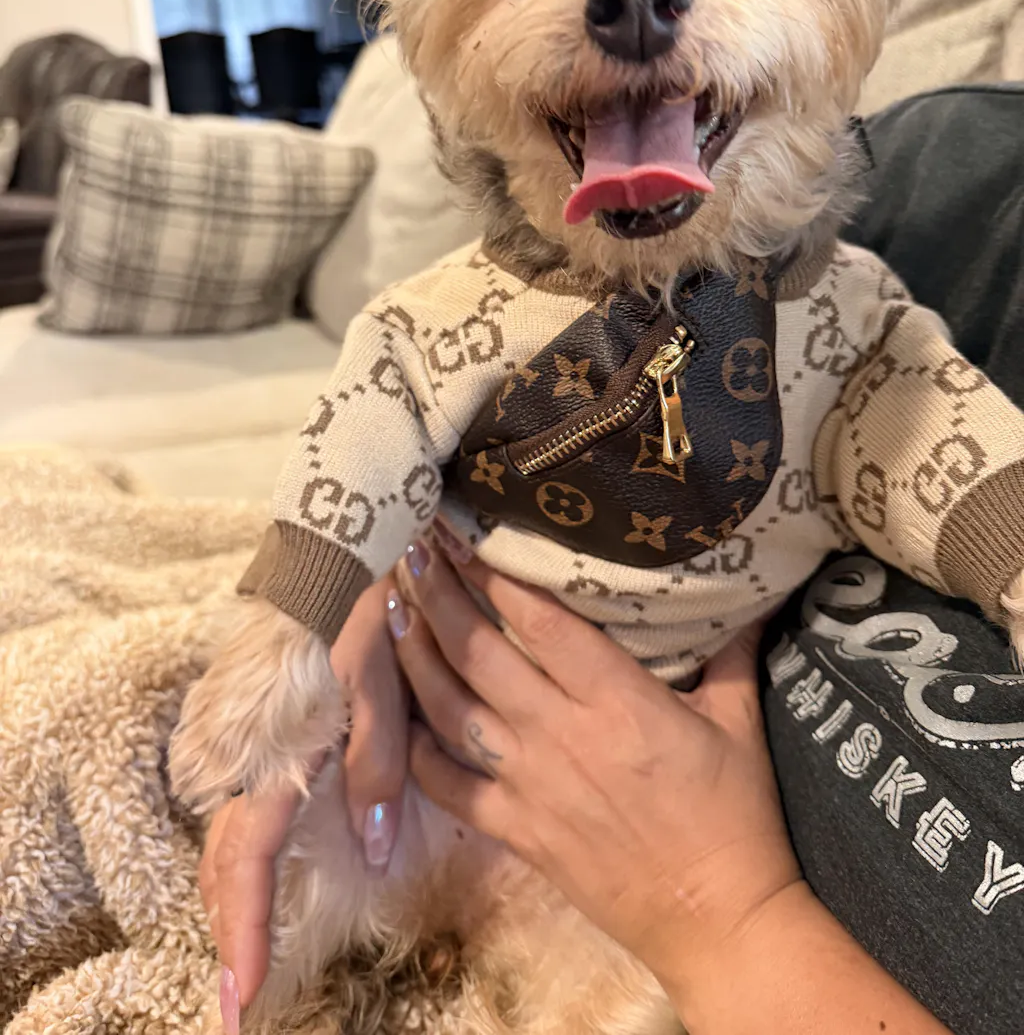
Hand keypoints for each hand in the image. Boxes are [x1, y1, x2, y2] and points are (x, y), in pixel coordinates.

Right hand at [198, 579, 407, 1020]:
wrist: (326, 548)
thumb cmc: (358, 618)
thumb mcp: (380, 692)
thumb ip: (377, 771)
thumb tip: (375, 849)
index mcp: (270, 754)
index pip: (245, 862)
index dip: (244, 930)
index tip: (242, 994)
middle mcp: (236, 751)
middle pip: (222, 856)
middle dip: (232, 923)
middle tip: (241, 988)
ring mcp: (228, 733)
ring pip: (223, 827)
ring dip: (232, 886)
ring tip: (248, 936)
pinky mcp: (235, 716)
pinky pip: (231, 794)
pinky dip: (238, 839)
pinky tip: (256, 857)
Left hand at [392, 528, 800, 991]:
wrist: (716, 921)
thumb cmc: (735, 817)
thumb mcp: (741, 724)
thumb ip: (731, 653)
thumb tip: (748, 595)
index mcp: (620, 703)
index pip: (542, 623)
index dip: (496, 576)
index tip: (463, 536)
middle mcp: (562, 736)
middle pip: (480, 655)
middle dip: (438, 598)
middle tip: (410, 553)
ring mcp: (530, 785)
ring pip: (451, 710)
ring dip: (415, 657)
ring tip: (389, 611)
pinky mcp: (515, 830)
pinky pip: (448, 784)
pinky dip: (413, 748)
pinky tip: (393, 712)